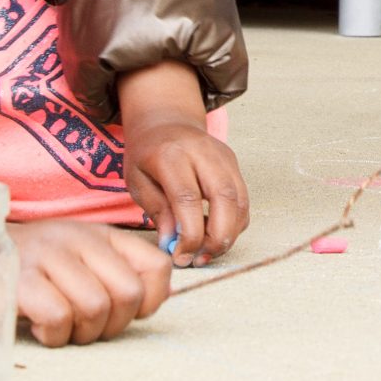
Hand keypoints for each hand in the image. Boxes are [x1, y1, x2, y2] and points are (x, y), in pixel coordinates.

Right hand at [11, 221, 170, 346]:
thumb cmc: (35, 266)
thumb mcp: (81, 257)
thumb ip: (117, 272)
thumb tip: (158, 299)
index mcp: (104, 235)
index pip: (157, 266)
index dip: (151, 301)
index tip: (128, 313)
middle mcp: (80, 240)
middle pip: (127, 295)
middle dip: (112, 326)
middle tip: (87, 327)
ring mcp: (49, 257)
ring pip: (95, 308)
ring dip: (80, 333)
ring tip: (61, 326)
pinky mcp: (20, 280)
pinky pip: (58, 317)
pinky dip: (54, 334)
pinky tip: (40, 327)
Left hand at [119, 62, 248, 266]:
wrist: (166, 122)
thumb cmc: (147, 154)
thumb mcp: (138, 181)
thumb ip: (157, 210)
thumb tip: (172, 244)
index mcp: (172, 156)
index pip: (188, 199)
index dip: (189, 234)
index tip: (181, 257)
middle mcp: (204, 153)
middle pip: (225, 198)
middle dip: (218, 237)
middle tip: (201, 259)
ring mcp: (224, 156)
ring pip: (240, 200)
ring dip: (229, 233)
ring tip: (207, 253)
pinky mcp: (234, 163)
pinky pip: (242, 199)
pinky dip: (234, 222)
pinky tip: (215, 234)